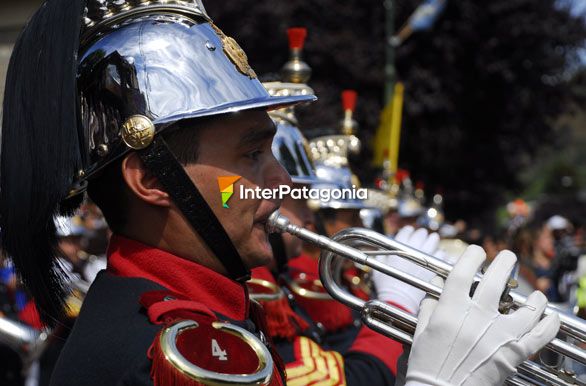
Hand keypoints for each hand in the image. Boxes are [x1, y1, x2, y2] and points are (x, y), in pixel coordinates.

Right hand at [373, 226, 439, 313]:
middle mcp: (415, 252)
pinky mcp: (439, 271)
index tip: (409, 231)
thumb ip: (383, 258)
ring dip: (433, 243)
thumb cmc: (388, 290)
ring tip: (433, 242)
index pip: (405, 234)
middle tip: (423, 235)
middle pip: (422, 236)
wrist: (401, 305)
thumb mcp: (378, 272)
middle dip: (422, 235)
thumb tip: (386, 250)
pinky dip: (443, 257)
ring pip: (435, 245)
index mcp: (399, 251)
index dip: (407, 231)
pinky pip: (445, 258)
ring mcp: (428, 261)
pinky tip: (442, 258)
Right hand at [406, 246, 559, 385]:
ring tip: (534, 293)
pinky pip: (541, 334)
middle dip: (504, 261)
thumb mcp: (421, 331)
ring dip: (534, 296)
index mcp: (451, 309)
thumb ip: (429, 307)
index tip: (476, 252)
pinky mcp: (514, 353)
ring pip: (528, 306)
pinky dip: (550, 323)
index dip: (471, 255)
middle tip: (507, 257)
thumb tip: (436, 291)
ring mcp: (499, 334)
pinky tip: (551, 316)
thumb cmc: (428, 364)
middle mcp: (478, 317)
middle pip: (498, 279)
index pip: (464, 271)